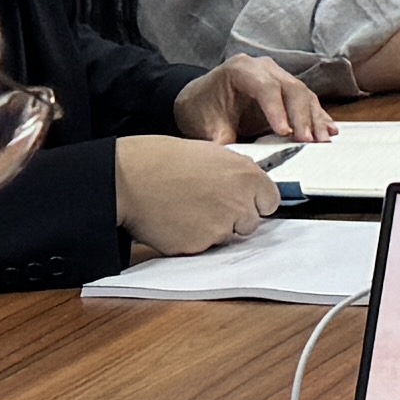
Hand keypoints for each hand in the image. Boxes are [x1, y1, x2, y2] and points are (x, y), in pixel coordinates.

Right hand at [113, 137, 283, 258]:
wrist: (129, 178)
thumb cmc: (163, 159)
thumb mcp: (209, 152)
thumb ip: (234, 170)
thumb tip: (245, 182)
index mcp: (247, 176)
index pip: (270, 201)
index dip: (254, 201)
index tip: (241, 199)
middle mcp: (240, 204)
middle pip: (251, 222)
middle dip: (234, 217)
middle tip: (207, 203)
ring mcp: (220, 228)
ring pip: (227, 236)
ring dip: (214, 228)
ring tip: (187, 208)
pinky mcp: (199, 246)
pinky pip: (203, 247)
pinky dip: (193, 238)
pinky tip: (176, 220)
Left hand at [178, 56, 325, 147]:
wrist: (199, 101)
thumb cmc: (203, 110)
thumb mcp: (207, 126)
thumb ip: (222, 141)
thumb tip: (237, 162)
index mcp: (240, 70)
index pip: (265, 87)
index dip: (277, 110)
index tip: (284, 133)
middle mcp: (263, 68)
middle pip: (291, 88)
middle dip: (302, 116)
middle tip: (308, 141)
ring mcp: (278, 76)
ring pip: (303, 93)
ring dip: (315, 118)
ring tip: (323, 139)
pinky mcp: (287, 89)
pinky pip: (307, 100)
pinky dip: (318, 116)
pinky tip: (329, 130)